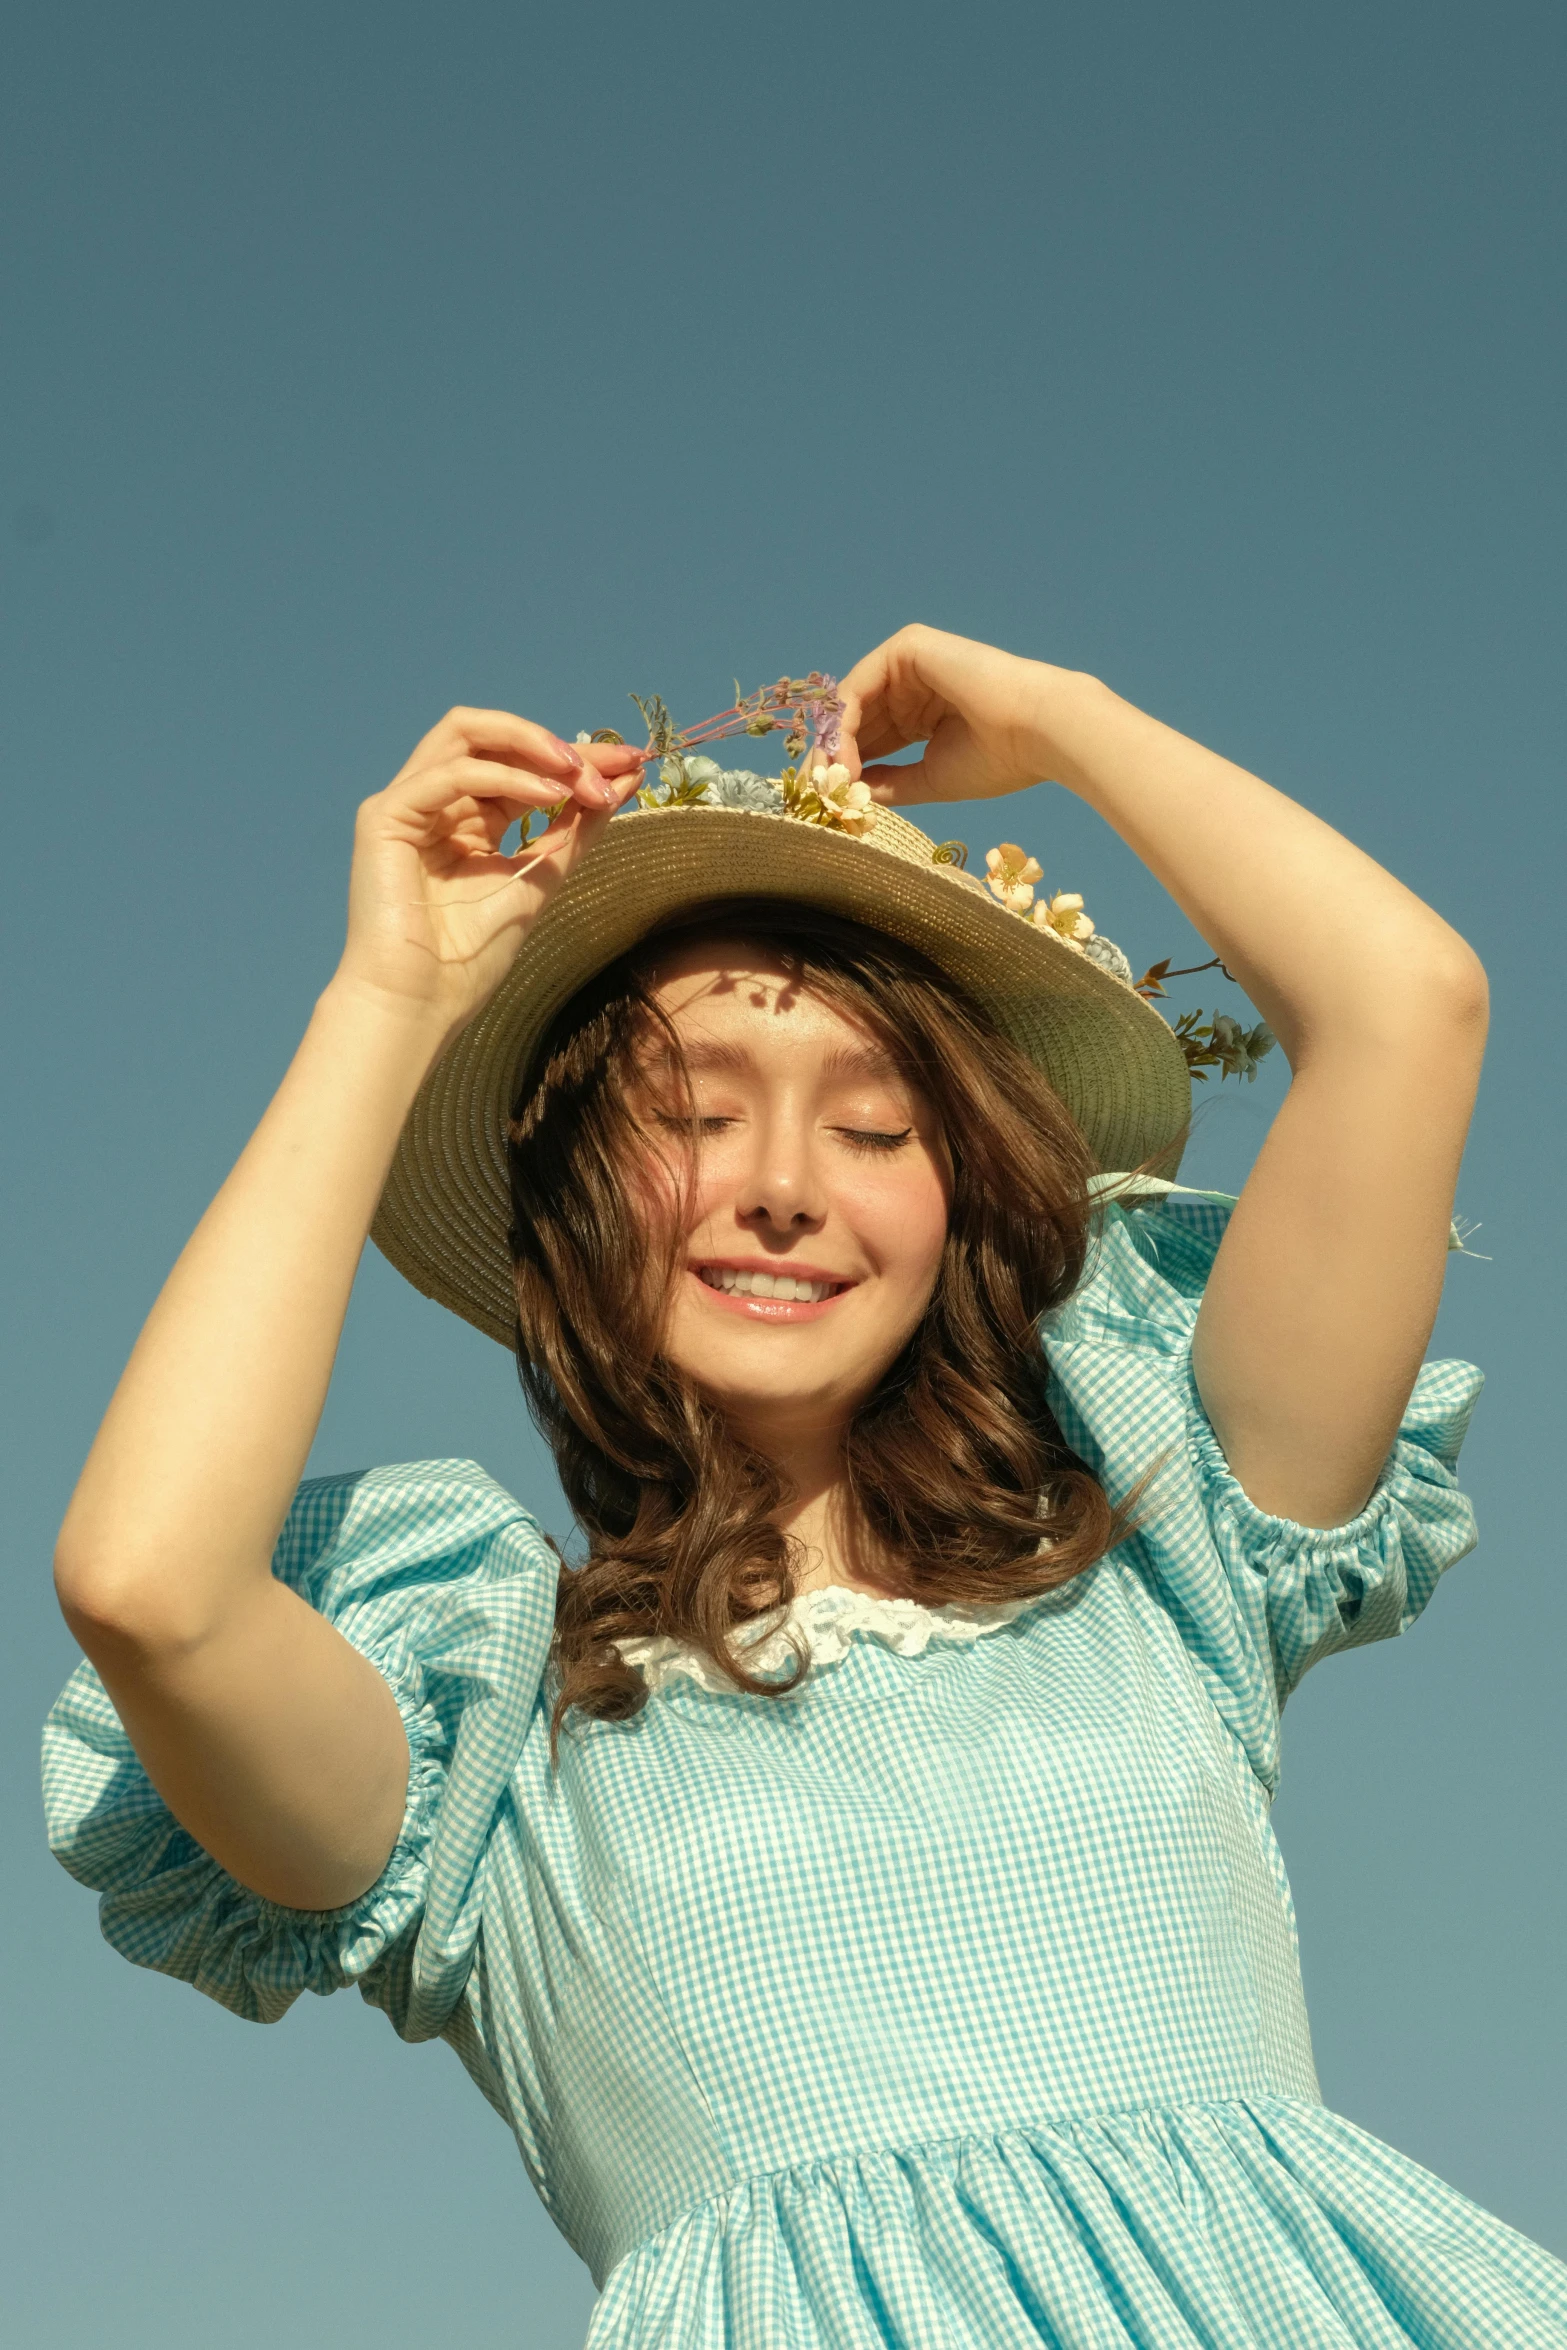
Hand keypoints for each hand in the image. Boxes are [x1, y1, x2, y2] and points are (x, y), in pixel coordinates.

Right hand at [335, 707, 643, 1034]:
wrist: (421, 1001)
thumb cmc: (471, 955)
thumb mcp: (541, 879)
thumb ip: (575, 830)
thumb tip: (625, 780)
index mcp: (467, 818)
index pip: (522, 765)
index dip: (576, 758)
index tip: (631, 763)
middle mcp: (435, 802)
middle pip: (493, 737)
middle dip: (558, 747)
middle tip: (612, 765)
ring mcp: (407, 805)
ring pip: (464, 733)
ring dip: (530, 743)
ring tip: (578, 772)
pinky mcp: (384, 816)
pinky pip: (449, 774)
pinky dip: (504, 777)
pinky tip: (547, 797)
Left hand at [839, 625, 1062, 804]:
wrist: (1038, 731)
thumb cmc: (999, 757)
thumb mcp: (930, 777)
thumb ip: (889, 783)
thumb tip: (850, 792)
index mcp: (923, 710)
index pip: (872, 736)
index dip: (849, 768)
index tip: (831, 803)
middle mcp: (912, 682)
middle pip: (856, 718)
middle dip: (832, 758)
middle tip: (816, 796)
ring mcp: (909, 661)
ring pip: (851, 704)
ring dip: (834, 747)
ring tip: (830, 786)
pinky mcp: (907, 647)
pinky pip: (858, 688)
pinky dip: (845, 726)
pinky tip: (845, 761)